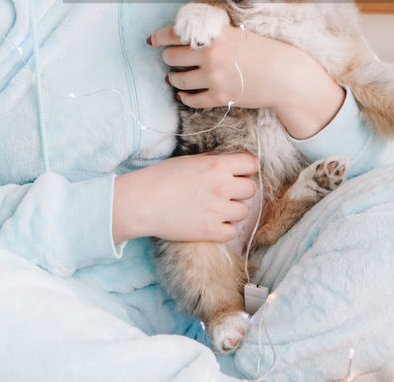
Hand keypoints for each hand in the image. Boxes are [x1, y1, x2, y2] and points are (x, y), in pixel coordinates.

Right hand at [112, 152, 258, 243]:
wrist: (141, 202)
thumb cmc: (161, 177)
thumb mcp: (190, 161)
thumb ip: (213, 161)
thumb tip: (230, 164)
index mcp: (217, 165)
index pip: (252, 164)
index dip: (246, 168)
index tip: (239, 173)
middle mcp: (222, 187)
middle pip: (251, 189)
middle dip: (241, 190)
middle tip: (226, 192)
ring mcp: (218, 211)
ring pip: (245, 211)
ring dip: (234, 210)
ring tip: (217, 208)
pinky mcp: (210, 231)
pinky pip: (232, 232)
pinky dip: (225, 228)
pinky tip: (212, 222)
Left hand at [147, 23, 345, 138]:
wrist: (284, 75)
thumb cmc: (264, 51)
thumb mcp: (237, 32)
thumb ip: (213, 33)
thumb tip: (187, 35)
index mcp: (215, 34)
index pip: (175, 33)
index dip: (159, 36)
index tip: (152, 40)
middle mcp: (211, 54)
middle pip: (171, 56)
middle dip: (169, 58)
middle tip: (171, 59)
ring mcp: (214, 77)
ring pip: (177, 79)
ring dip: (173, 78)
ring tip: (174, 77)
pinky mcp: (219, 97)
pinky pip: (191, 100)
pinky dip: (185, 97)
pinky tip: (184, 95)